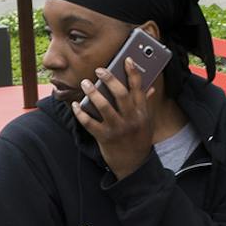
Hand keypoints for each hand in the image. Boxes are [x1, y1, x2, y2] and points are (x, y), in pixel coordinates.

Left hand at [73, 57, 158, 179]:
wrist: (133, 166)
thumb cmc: (139, 140)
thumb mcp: (146, 122)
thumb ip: (145, 104)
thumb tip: (149, 88)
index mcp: (142, 113)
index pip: (138, 88)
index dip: (133, 72)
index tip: (126, 59)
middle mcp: (131, 119)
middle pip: (120, 94)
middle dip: (109, 79)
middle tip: (99, 70)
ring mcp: (117, 129)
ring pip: (104, 107)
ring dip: (93, 93)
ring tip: (85, 84)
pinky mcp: (104, 138)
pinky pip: (90, 123)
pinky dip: (80, 113)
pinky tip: (75, 105)